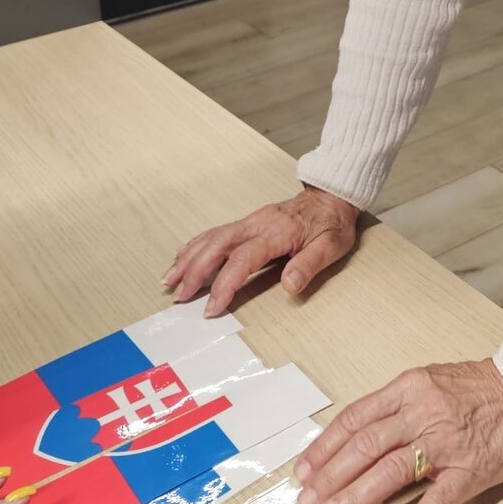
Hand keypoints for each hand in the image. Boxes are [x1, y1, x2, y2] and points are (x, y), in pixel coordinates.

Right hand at [163, 188, 360, 315]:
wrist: (331, 197)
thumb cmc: (331, 223)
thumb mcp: (331, 246)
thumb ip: (309, 265)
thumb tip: (289, 286)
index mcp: (276, 233)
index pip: (242, 259)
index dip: (224, 284)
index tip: (212, 307)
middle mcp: (257, 224)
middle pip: (217, 246)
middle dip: (195, 271)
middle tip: (179, 296)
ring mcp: (250, 221)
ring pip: (212, 238)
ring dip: (189, 258)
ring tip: (170, 279)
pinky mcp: (248, 222)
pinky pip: (216, 232)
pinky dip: (196, 244)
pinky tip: (183, 255)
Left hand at [292, 359, 502, 503]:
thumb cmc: (476, 389)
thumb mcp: (426, 382)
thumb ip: (392, 409)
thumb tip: (352, 444)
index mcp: (408, 389)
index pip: (354, 420)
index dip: (324, 448)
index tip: (304, 471)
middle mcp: (422, 413)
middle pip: (364, 447)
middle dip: (329, 478)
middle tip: (307, 503)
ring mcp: (446, 443)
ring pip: (391, 471)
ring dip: (355, 498)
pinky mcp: (470, 470)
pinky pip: (440, 498)